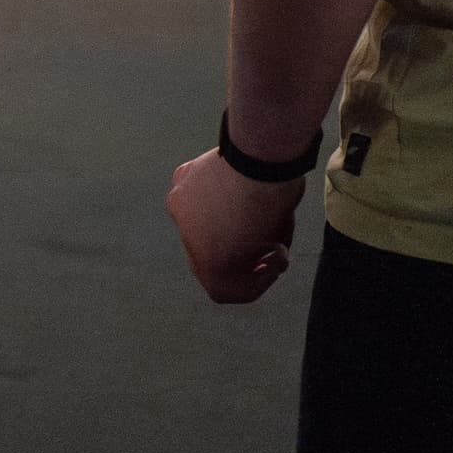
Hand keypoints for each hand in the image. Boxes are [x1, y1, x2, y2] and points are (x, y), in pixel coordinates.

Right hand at [166, 152, 302, 303]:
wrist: (260, 162)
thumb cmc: (273, 209)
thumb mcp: (274, 246)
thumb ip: (257, 258)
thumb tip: (255, 253)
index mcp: (209, 263)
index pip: (223, 290)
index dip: (252, 285)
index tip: (271, 266)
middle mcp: (186, 236)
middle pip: (206, 258)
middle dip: (233, 256)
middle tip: (262, 246)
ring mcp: (179, 205)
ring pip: (197, 225)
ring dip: (219, 226)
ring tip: (246, 212)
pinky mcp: (181, 178)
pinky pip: (194, 197)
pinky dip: (210, 199)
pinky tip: (231, 190)